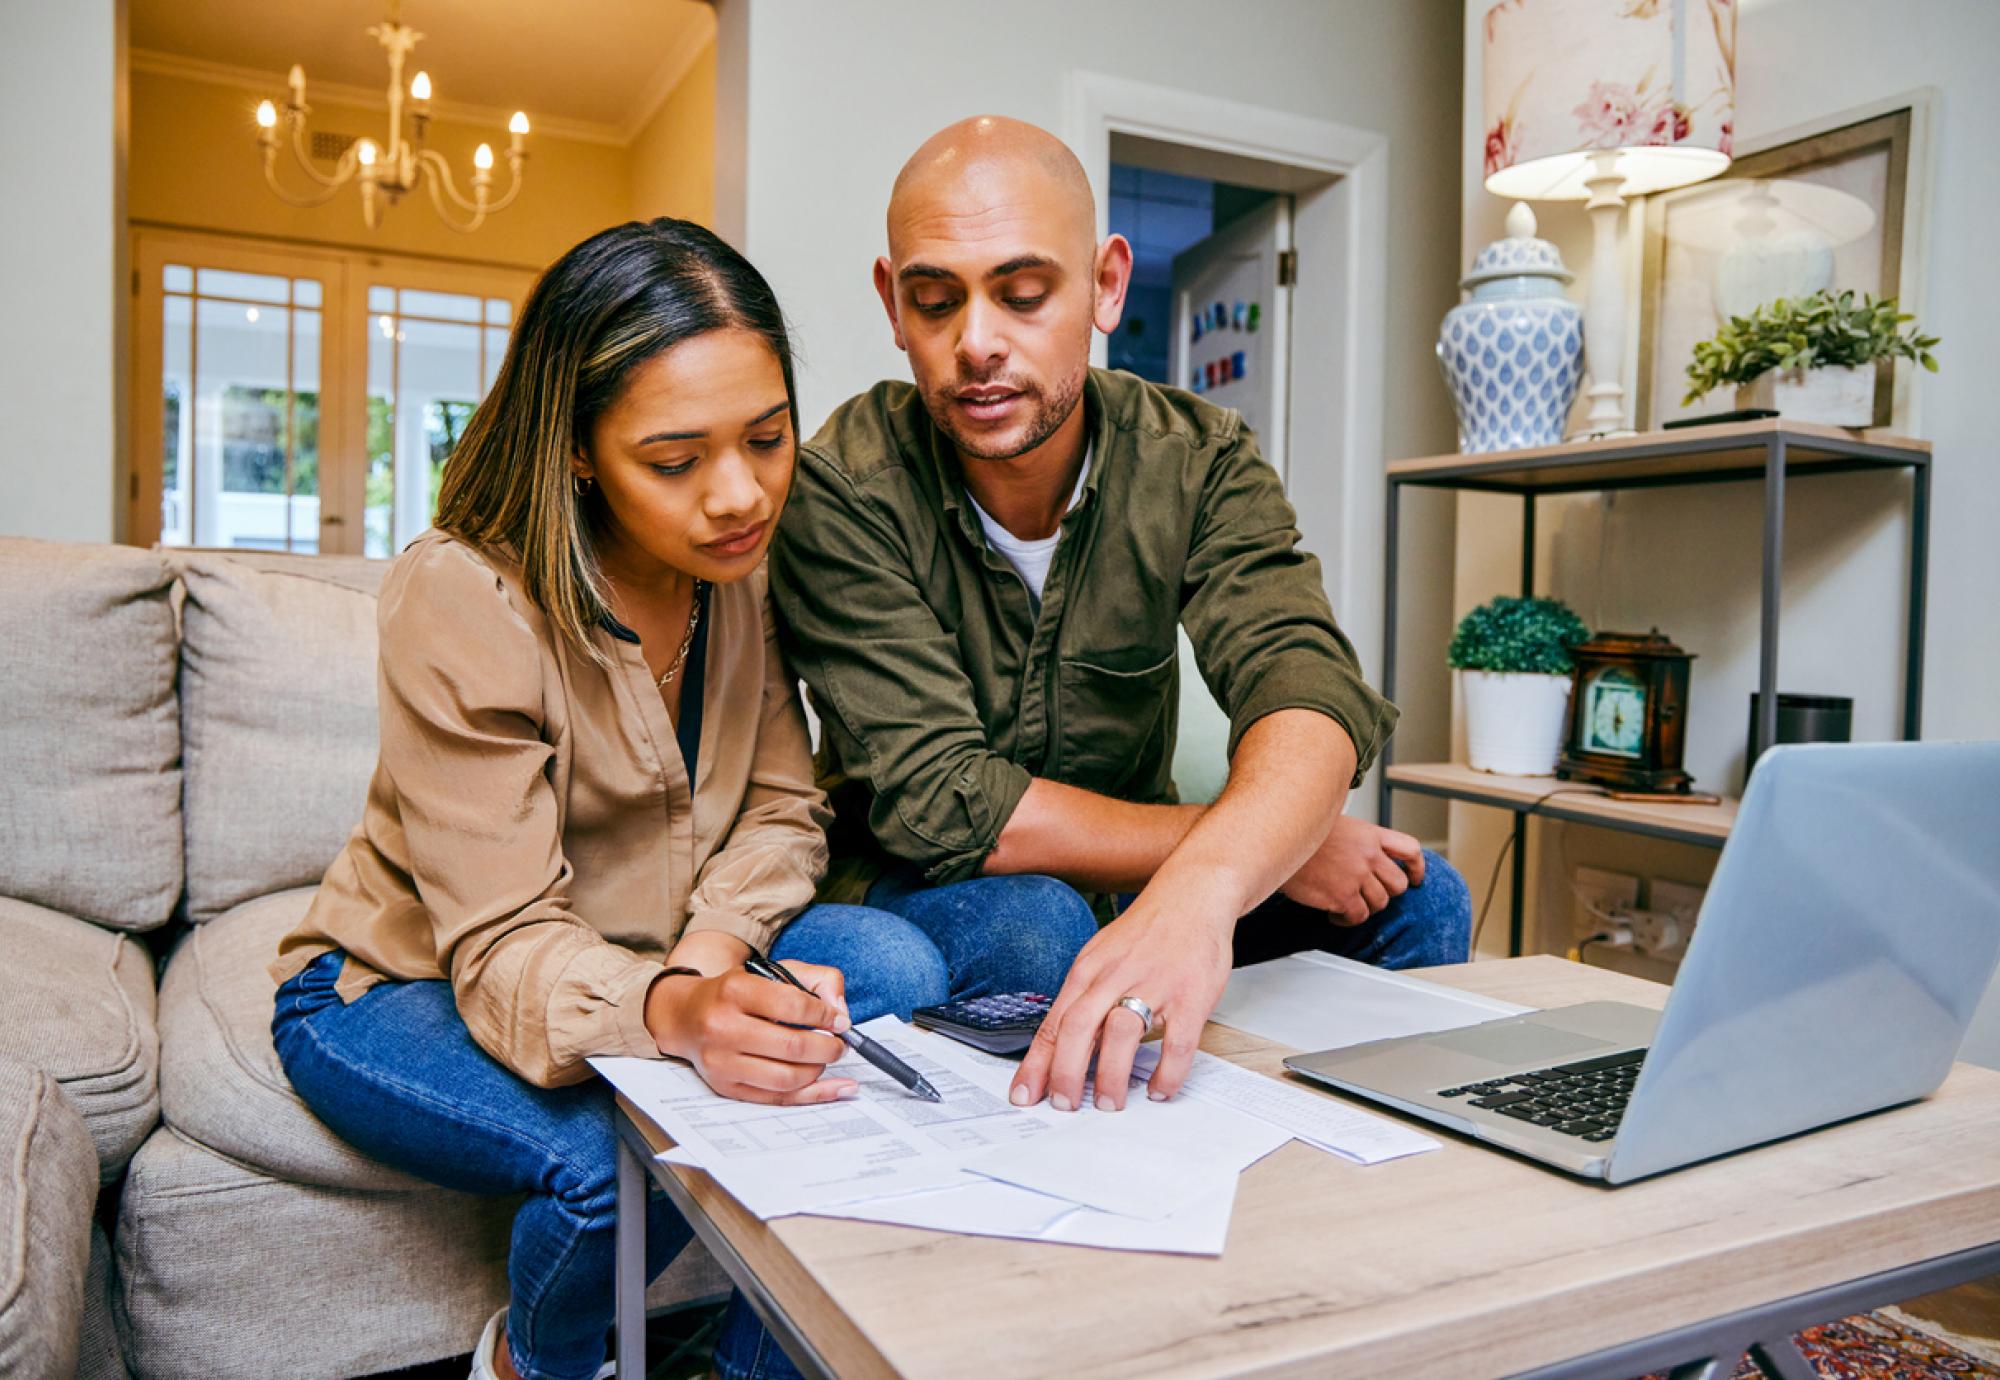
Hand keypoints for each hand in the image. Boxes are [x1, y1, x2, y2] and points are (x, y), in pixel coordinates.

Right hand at [645, 960, 856, 1104]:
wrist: (687, 1016)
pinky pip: (777, 1098)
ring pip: (787, 1077)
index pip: (793, 1006)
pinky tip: (835, 1087)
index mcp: (735, 990)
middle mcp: (723, 1026)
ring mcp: (721, 1061)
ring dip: (818, 1070)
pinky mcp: (725, 1086)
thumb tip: (840, 1013)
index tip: (840, 1021)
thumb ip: (818, 980)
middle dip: (828, 1047)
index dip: (826, 1016)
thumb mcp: (775, 972)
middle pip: (792, 1046)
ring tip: (825, 1058)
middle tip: (839, 1044)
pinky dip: (812, 1094)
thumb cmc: (738, 993)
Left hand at [1008, 882, 1234, 1112]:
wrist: (1192, 895)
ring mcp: (1154, 985)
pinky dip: (1167, 1072)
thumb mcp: (1100, 956)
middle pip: (1079, 1028)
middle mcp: (1115, 977)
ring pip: (1122, 1034)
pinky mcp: (1191, 995)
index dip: (1037, 1063)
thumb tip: (1061, 1046)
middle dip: (1066, 1073)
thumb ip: (1083, 997)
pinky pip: (1177, 1042)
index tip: (1024, 1095)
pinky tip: (1159, 1089)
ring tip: (1108, 1104)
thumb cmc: (1145, 933)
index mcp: (1088, 970)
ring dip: (1111, 1075)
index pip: (1054, 1023)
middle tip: (1064, 1105)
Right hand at [1280, 816, 1424, 924]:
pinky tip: (1334, 914)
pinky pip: (1358, 917)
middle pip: (1398, 884)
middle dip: (1386, 893)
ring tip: (1346, 905)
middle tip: (1369, 895)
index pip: (1410, 850)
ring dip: (1365, 907)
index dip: (1416, 867)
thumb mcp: (1334, 824)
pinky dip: (1347, 920)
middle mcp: (1368, 855)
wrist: (1276, 841)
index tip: (1415, 878)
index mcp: (1370, 834)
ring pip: (1380, 903)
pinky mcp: (1343, 896)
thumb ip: (1356, 841)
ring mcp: (1357, 876)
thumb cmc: (1299, 833)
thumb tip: (1362, 858)